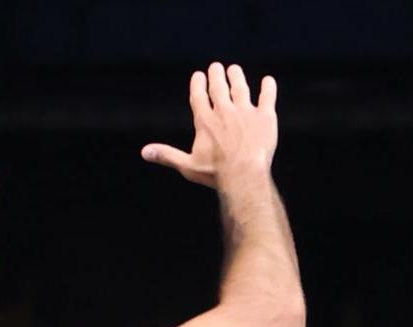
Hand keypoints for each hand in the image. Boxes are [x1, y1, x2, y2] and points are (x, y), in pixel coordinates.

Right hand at [142, 63, 277, 188]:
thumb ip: (167, 155)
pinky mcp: (265, 117)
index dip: (198, 85)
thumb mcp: (187, 165)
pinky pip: (267, 97)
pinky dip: (268, 88)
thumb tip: (144, 152)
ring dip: (237, 77)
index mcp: (205, 121)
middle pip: (219, 88)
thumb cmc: (215, 173)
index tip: (198, 75)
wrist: (244, 174)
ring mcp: (246, 112)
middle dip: (216, 75)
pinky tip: (268, 80)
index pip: (199, 97)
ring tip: (234, 69)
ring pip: (240, 89)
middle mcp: (224, 112)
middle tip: (215, 66)